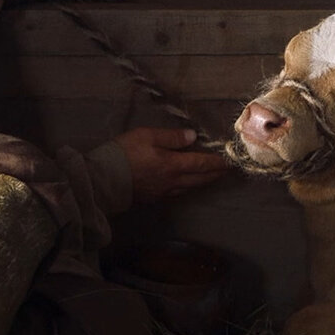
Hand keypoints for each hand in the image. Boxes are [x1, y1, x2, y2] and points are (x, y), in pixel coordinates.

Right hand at [113, 127, 229, 203]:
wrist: (104, 179)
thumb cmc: (124, 153)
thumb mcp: (146, 136)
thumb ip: (171, 137)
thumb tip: (192, 137)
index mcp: (173, 164)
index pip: (201, 163)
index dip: (217, 161)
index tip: (230, 160)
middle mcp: (172, 181)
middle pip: (200, 178)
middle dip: (215, 173)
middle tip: (227, 170)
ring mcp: (163, 191)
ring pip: (190, 187)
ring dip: (203, 181)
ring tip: (211, 176)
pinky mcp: (153, 198)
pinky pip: (178, 193)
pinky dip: (188, 187)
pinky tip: (187, 185)